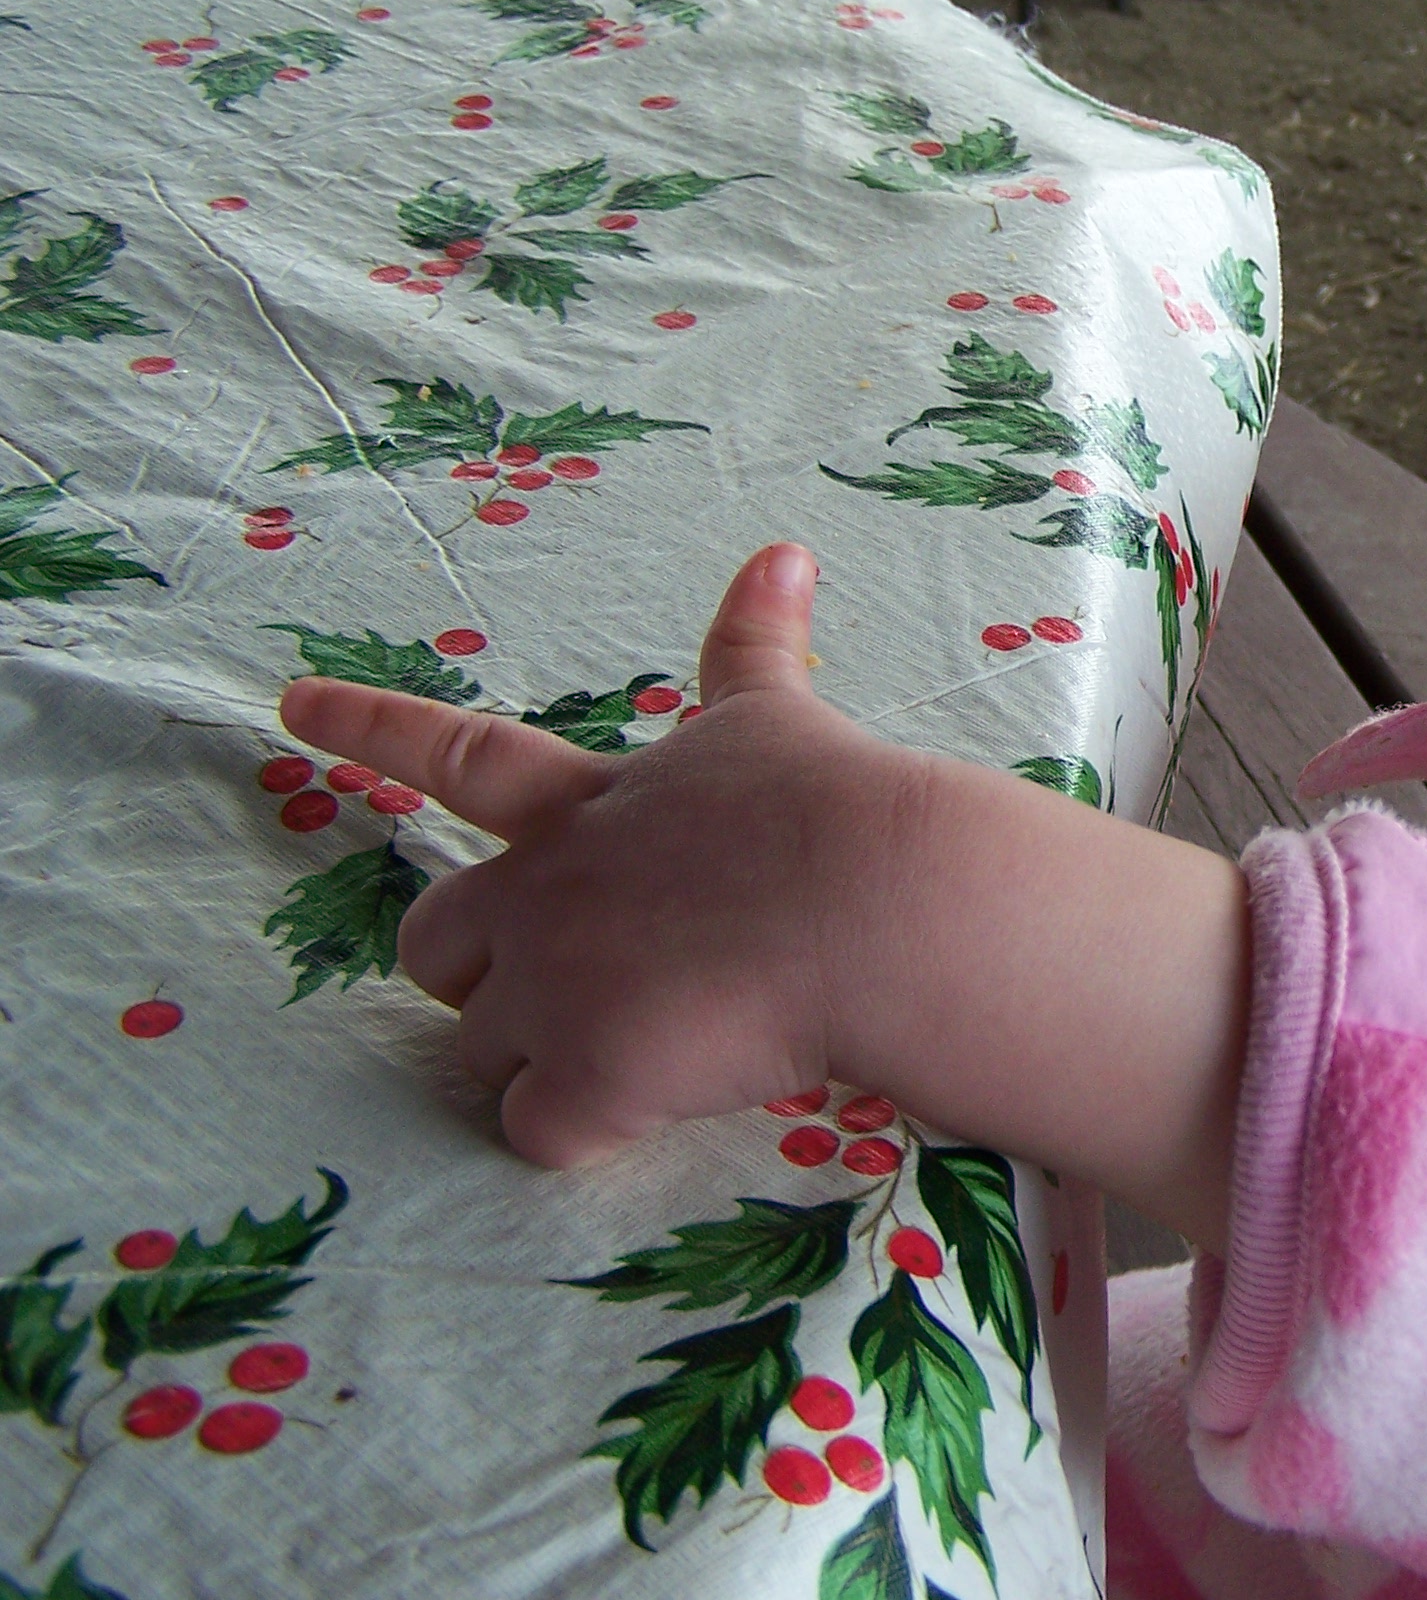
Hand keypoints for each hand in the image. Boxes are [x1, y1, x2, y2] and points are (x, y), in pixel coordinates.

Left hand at [281, 543, 1252, 1246]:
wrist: (882, 903)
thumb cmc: (835, 807)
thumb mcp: (778, 719)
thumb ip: (755, 644)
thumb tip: (782, 548)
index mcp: (589, 805)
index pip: (462, 757)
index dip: (374, 730)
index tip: (290, 707)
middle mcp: (546, 889)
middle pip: (438, 941)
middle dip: (481, 968)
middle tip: (581, 981)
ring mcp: (554, 987)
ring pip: (486, 1048)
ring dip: (556, 1055)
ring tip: (671, 1040)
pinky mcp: (586, 1076)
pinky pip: (538, 1131)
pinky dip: (588, 1127)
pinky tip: (668, 1098)